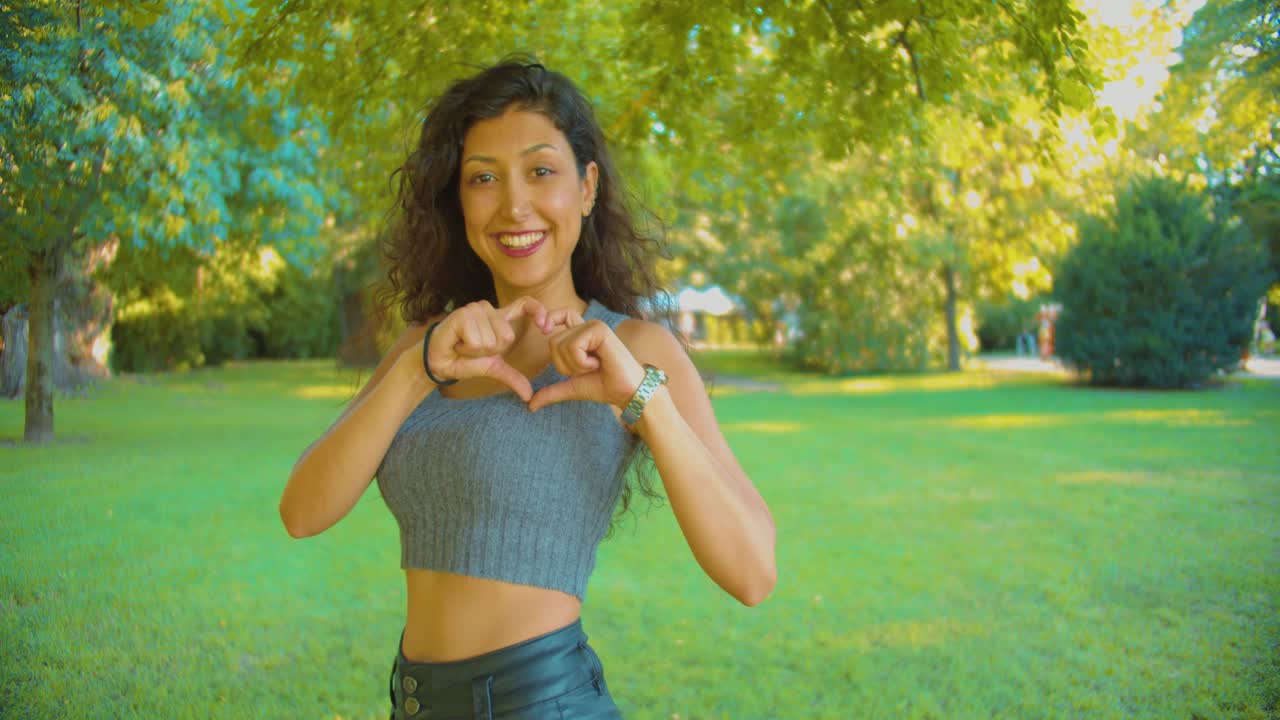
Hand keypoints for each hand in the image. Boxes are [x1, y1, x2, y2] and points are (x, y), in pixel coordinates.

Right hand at [419, 297, 551, 401]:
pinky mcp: (462, 315)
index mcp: (499, 318)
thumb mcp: (493, 369)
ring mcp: (474, 310)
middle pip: (507, 335)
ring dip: (477, 351)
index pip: (525, 304)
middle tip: (474, 349)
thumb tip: (529, 396)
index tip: (545, 328)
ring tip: (464, 346)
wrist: (438, 363)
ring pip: (491, 339)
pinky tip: (457, 343)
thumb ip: (513, 378)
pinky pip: (477, 340)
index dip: (538, 311)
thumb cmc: (464, 361)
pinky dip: (467, 349)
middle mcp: (488, 309)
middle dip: (490, 351)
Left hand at [528, 309, 645, 413]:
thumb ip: (551, 392)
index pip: (560, 315)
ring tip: (594, 366)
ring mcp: (593, 326)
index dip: (549, 318)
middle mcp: (587, 326)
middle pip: (552, 340)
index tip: (544, 329)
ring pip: (560, 344)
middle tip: (587, 369)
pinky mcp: (599, 330)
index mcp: (581, 334)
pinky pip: (573, 346)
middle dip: (564, 364)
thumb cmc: (604, 386)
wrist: (626, 392)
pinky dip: (581, 362)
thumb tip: (530, 405)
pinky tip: (599, 363)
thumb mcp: (571, 388)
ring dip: (574, 365)